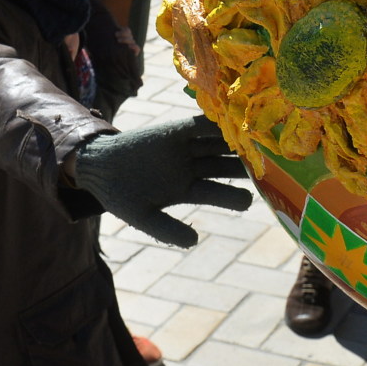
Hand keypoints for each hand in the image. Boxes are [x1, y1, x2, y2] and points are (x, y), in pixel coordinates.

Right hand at [71, 117, 250, 246]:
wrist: (99, 166)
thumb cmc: (121, 194)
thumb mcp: (143, 217)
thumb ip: (167, 230)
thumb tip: (194, 241)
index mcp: (186, 188)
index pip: (217, 191)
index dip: (234, 195)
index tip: (252, 200)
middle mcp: (191, 166)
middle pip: (223, 164)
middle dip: (243, 166)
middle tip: (267, 168)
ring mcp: (184, 146)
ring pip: (216, 145)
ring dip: (235, 144)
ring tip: (256, 147)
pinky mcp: (174, 130)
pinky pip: (197, 126)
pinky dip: (213, 125)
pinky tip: (231, 124)